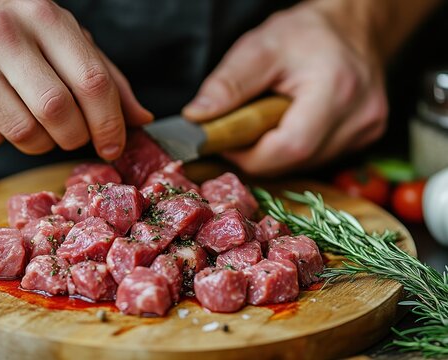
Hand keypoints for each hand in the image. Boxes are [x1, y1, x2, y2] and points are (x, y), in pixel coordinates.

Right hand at [0, 0, 151, 158]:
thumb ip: (109, 81)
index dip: (109, 124)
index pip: (93, 83)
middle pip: (58, 113)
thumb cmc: (23, 36)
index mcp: (46, 18)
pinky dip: (5, 139)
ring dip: (41, 143)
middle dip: (74, 137)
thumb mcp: (71, 45)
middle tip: (72, 134)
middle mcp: (4, 33)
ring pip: (25, 134)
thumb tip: (142, 119)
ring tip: (36, 122)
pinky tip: (1, 114)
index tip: (113, 146)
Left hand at [182, 3, 386, 175]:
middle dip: (259, 154)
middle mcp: (361, 118)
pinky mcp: (367, 137)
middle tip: (242, 130)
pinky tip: (290, 124)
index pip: (288, 148)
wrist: (352, 27)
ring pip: (306, 165)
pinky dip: (295, 149)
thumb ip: (228, 84)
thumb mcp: (260, 47)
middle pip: (295, 162)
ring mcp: (367, 131)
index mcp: (336, 90)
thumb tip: (196, 118)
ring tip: (268, 120)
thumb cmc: (305, 34)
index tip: (226, 141)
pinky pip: (318, 159)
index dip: (249, 154)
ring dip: (276, 152)